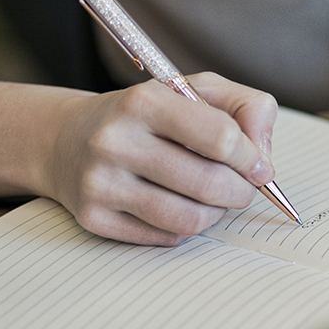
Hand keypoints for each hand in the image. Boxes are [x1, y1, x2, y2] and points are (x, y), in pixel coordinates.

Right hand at [43, 72, 278, 245]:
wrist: (66, 139)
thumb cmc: (147, 116)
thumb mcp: (196, 90)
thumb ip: (246, 108)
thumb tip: (262, 156)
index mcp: (143, 101)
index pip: (221, 137)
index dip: (251, 158)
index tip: (259, 167)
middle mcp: (115, 141)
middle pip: (209, 184)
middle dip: (241, 192)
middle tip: (244, 188)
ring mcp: (100, 183)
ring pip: (189, 219)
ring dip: (217, 214)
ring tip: (215, 200)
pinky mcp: (93, 218)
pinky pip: (165, 238)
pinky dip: (185, 228)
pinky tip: (179, 206)